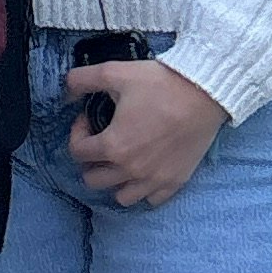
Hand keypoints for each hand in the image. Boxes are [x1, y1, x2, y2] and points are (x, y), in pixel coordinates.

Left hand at [65, 56, 227, 208]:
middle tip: (101, 141)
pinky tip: (145, 170)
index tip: (88, 118)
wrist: (205, 92)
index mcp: (113, 146)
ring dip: (115, 181)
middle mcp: (131, 170)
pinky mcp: (176, 182)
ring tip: (121, 160)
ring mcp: (154, 180)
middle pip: (93, 180)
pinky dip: (144, 190)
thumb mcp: (114, 72)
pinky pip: (151, 200)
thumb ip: (82, 80)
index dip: (77, 133)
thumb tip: (66, 92)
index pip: (77, 153)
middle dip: (90, 160)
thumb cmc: (160, 83)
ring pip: (121, 196)